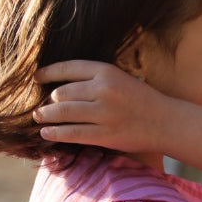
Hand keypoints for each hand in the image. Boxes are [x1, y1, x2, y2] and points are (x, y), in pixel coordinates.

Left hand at [33, 60, 163, 149]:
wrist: (166, 122)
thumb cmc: (141, 100)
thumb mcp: (119, 79)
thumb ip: (95, 79)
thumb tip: (61, 86)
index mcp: (106, 71)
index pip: (67, 68)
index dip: (47, 73)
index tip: (35, 78)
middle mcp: (103, 89)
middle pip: (63, 92)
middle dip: (48, 101)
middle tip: (40, 107)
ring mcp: (104, 112)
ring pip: (64, 112)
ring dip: (47, 116)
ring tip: (38, 118)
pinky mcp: (105, 134)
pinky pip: (73, 133)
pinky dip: (56, 133)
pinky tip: (46, 133)